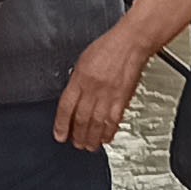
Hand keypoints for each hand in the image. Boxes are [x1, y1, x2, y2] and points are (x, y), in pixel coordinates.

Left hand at [55, 29, 144, 150]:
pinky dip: (109, 132)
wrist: (130, 43)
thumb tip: (74, 98)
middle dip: (77, 135)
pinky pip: (113, 120)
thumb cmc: (108, 48)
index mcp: (79, 79)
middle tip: (75, 144)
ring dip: (91, 138)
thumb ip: (77, 81)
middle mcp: (92, 89)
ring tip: (88, 146)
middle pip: (81, 119)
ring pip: (96, 124)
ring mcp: (108, 95)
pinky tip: (106, 138)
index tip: (60, 135)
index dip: (61, 124)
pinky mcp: (122, 99)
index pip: (66, 107)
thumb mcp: (83, 61)